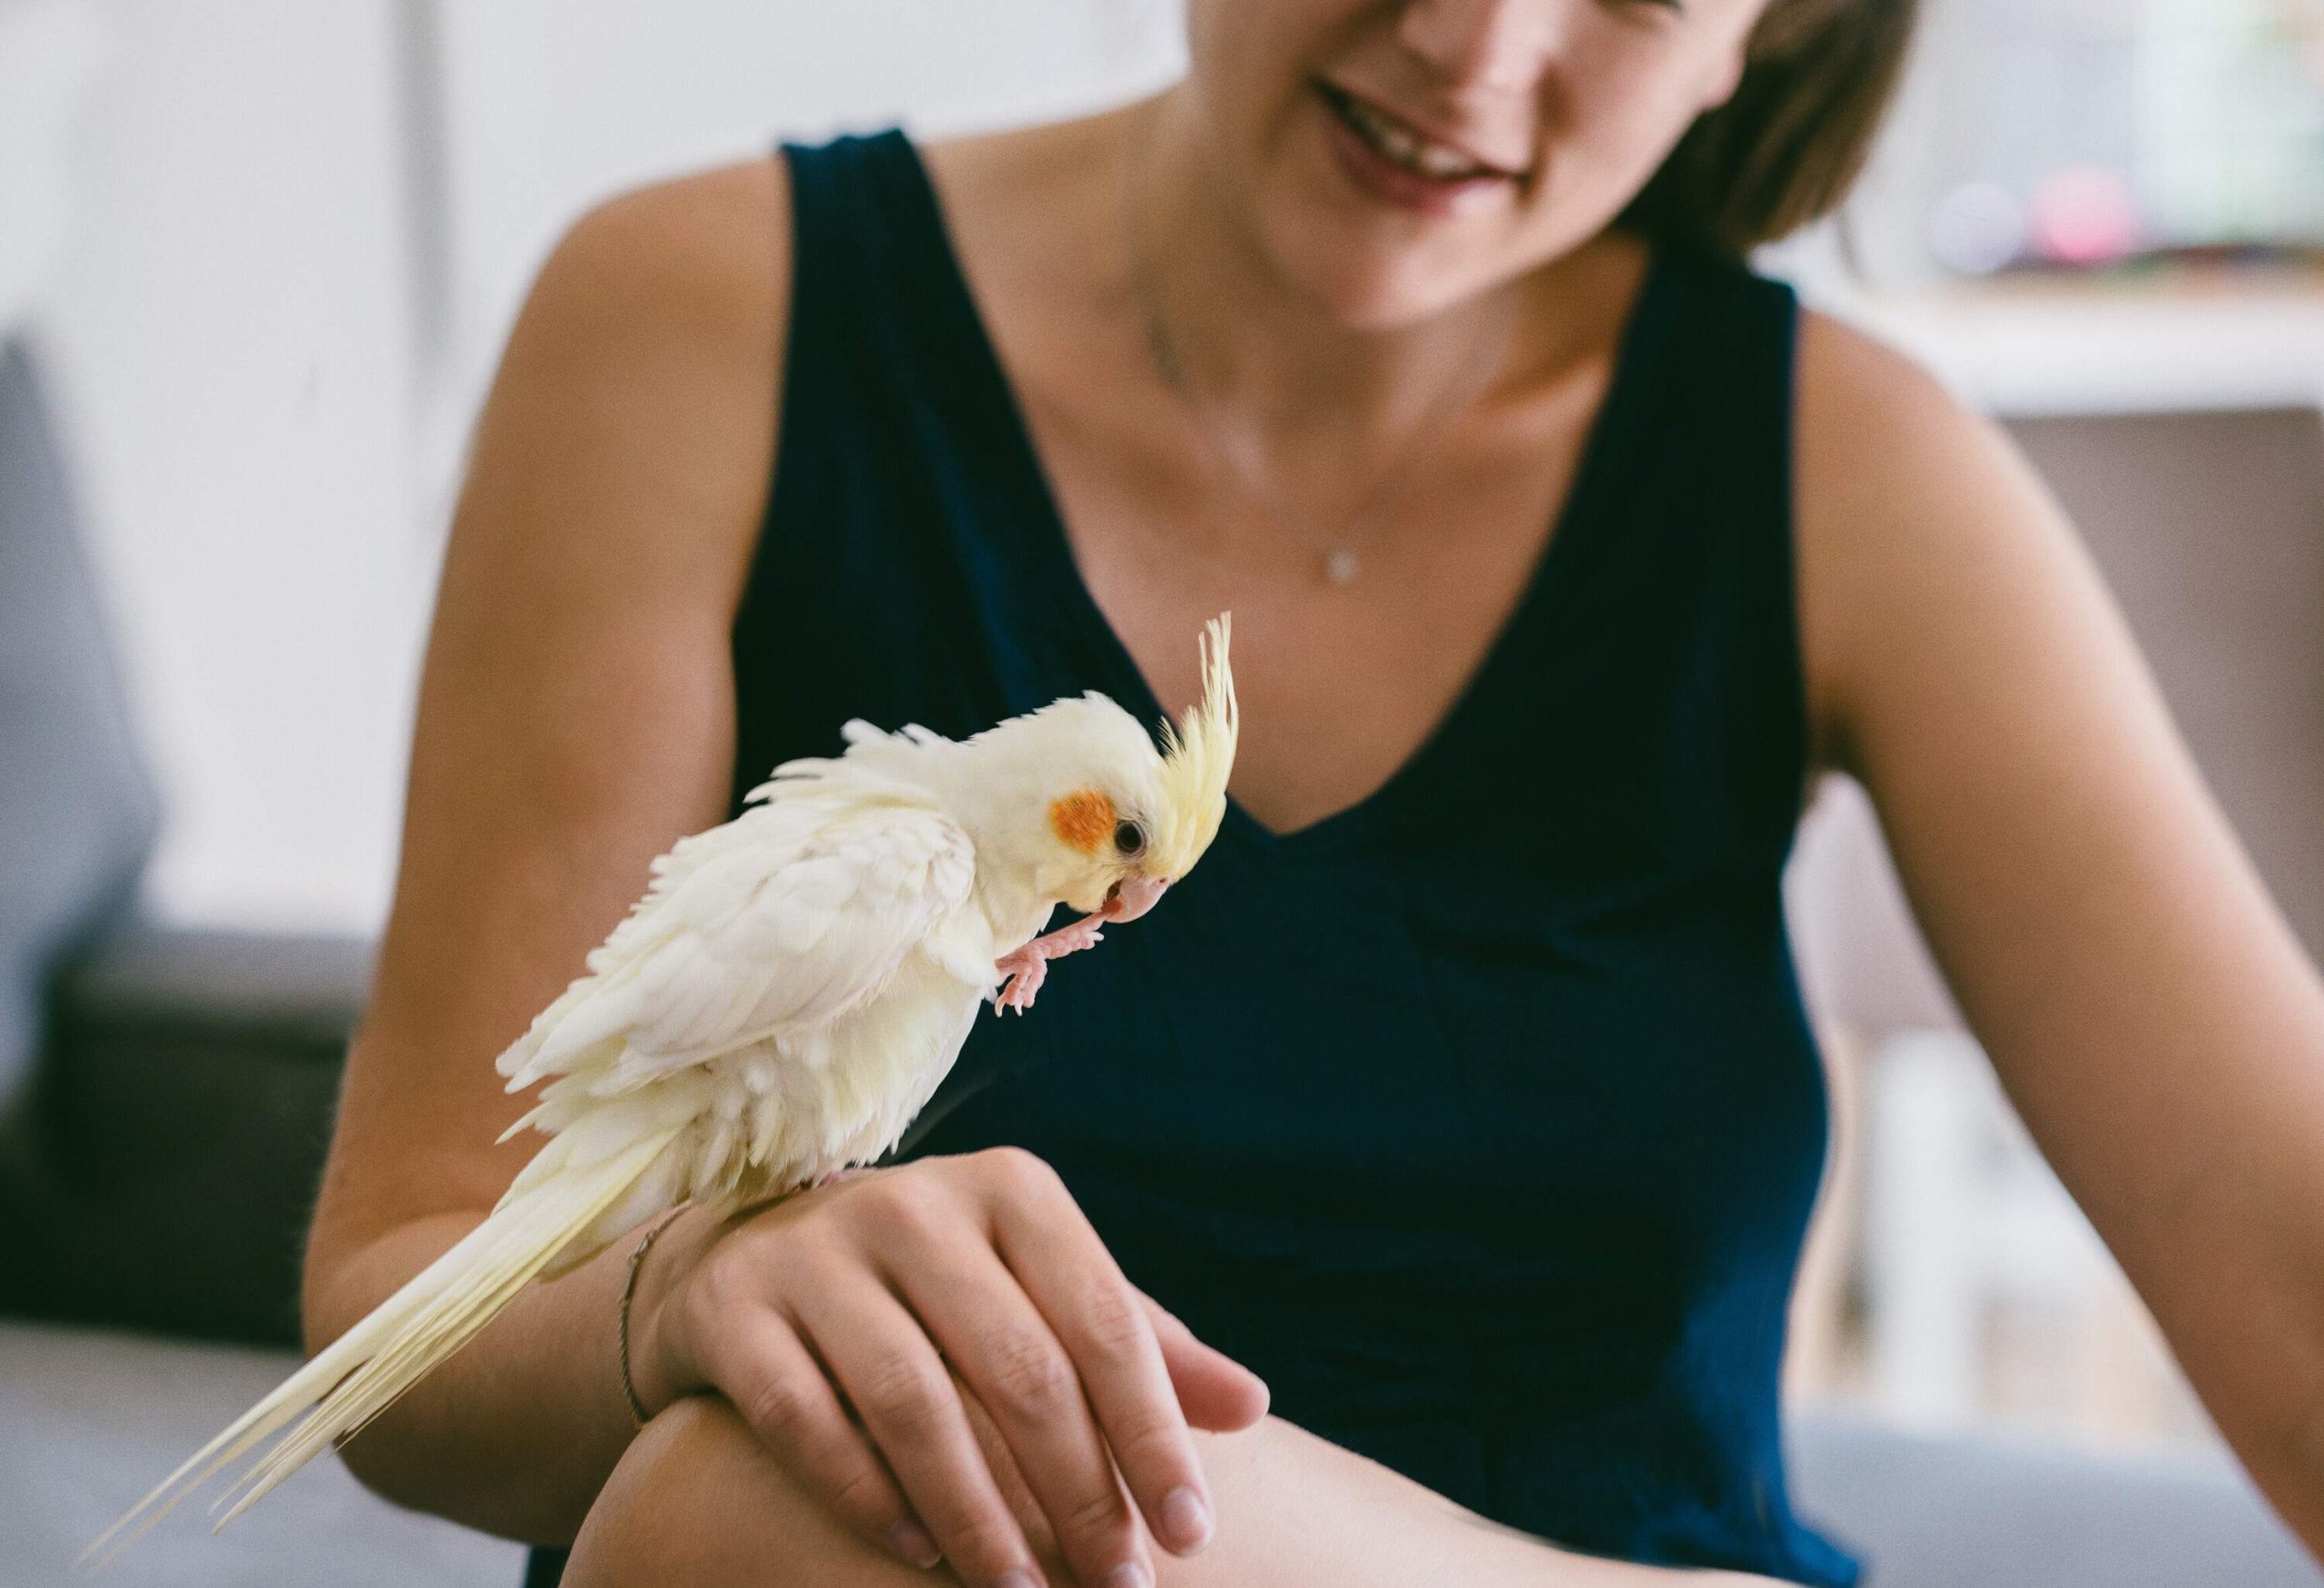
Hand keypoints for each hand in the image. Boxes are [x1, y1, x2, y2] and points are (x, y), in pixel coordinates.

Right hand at [632, 1147, 1270, 1587]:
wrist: (751, 1257)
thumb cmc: (938, 1289)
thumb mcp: (1039, 1292)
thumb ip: (1139, 1346)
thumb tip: (1250, 1406)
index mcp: (1009, 1190)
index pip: (1103, 1317)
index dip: (1153, 1433)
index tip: (1192, 1533)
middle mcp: (914, 1204)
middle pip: (1017, 1364)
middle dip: (1077, 1493)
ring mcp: (814, 1251)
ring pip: (911, 1400)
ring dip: (977, 1515)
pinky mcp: (733, 1308)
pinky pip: (805, 1419)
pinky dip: (868, 1497)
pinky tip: (919, 1556)